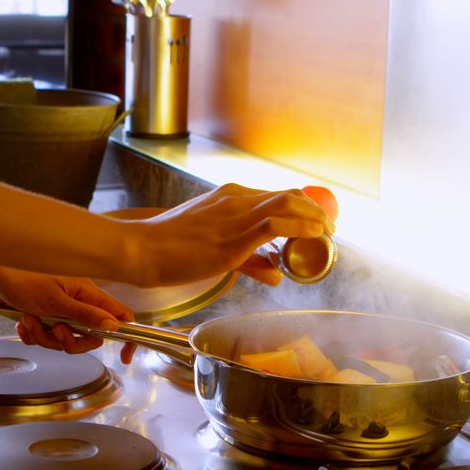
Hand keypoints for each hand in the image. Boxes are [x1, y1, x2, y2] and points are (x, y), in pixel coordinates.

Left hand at [0, 259, 136, 361]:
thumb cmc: (21, 278)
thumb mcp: (56, 301)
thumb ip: (86, 315)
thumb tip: (114, 327)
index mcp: (88, 294)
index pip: (120, 316)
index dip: (126, 336)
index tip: (125, 356)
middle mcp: (77, 302)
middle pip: (90, 336)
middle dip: (70, 341)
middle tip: (56, 332)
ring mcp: (59, 310)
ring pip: (63, 339)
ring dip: (44, 336)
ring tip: (28, 319)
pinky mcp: (41, 316)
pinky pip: (45, 337)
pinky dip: (32, 334)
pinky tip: (20, 323)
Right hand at [126, 184, 336, 286]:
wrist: (140, 248)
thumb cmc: (169, 249)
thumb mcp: (214, 251)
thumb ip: (250, 262)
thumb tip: (277, 275)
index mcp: (228, 197)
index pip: (275, 194)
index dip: (303, 207)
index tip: (318, 222)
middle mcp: (235, 200)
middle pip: (288, 195)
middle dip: (315, 210)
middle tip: (330, 229)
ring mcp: (234, 217)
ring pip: (287, 204)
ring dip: (313, 217)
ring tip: (327, 234)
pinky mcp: (232, 238)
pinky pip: (275, 225)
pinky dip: (300, 227)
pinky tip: (314, 235)